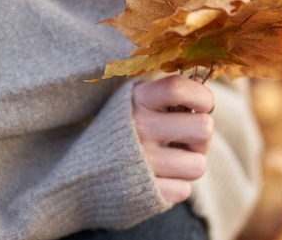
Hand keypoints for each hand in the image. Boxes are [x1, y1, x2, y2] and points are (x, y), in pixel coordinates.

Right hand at [132, 75, 213, 202]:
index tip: (203, 105)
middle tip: (187, 138)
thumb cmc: (121, 130)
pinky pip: (184, 189)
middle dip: (201, 135)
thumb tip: (204, 91)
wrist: (77, 175)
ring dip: (189, 162)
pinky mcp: (146, 193)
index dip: (203, 97)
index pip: (179, 88)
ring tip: (171, 158)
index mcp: (137, 100)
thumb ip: (168, 94)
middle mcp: (139, 129)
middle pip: (203, 128)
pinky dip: (175, 185)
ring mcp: (143, 162)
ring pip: (199, 164)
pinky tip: (159, 176)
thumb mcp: (136, 101)